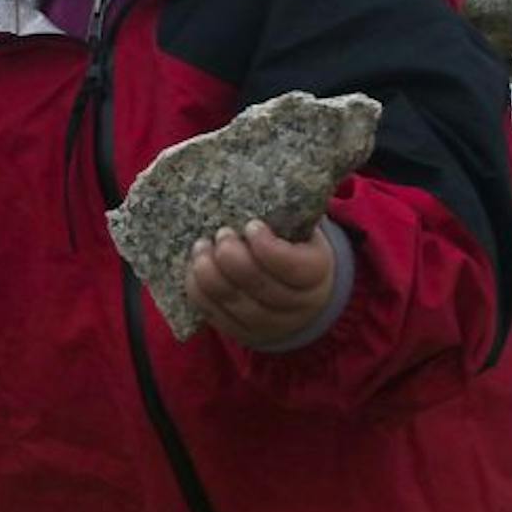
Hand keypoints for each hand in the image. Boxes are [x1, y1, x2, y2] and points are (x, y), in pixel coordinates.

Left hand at [185, 219, 335, 347]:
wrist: (305, 296)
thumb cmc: (297, 248)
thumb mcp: (305, 230)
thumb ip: (290, 211)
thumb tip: (264, 177)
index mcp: (316, 274)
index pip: (290, 265)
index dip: (266, 246)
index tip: (251, 224)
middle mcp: (297, 306)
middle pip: (258, 285)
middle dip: (232, 256)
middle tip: (221, 233)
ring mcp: (269, 325)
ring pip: (233, 302)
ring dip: (209, 272)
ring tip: (201, 247)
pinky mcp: (243, 333)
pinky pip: (215, 315)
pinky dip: (199, 291)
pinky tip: (195, 268)